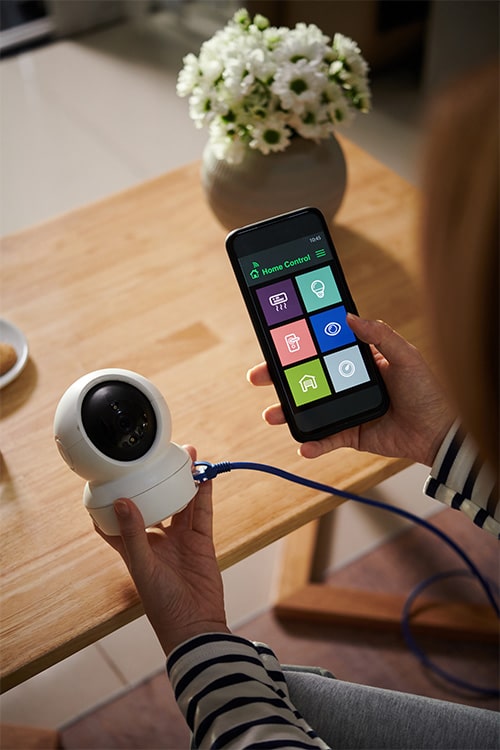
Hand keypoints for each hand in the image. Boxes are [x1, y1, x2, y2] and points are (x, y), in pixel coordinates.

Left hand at [95, 446, 229, 656]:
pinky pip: (202, 512)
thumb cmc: (162, 605)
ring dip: (183, 481)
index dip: (117, 496)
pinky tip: (204, 476)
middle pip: (156, 501)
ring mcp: (181, 539)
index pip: (120, 517)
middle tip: (161, 455)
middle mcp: (157, 539)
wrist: (196, 625)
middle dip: (157, 479)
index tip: (115, 473)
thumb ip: (133, 534)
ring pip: (181, 502)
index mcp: (135, 546)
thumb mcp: (142, 567)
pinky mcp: (202, 541)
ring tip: (186, 457)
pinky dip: (203, 494)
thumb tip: (121, 502)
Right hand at [247, 315, 453, 466]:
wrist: (443, 432)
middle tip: (258, 378)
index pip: (320, 350)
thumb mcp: (406, 356)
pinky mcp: (352, 435)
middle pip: (306, 380)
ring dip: (288, 413)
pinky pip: (327, 439)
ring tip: (271, 415)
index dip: (297, 347)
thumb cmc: (429, 390)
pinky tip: (304, 445)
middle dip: (279, 380)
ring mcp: (347, 410)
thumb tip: (349, 316)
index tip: (275, 344)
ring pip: (310, 410)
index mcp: (358, 362)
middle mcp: (348, 385)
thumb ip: (379, 335)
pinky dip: (313, 444)